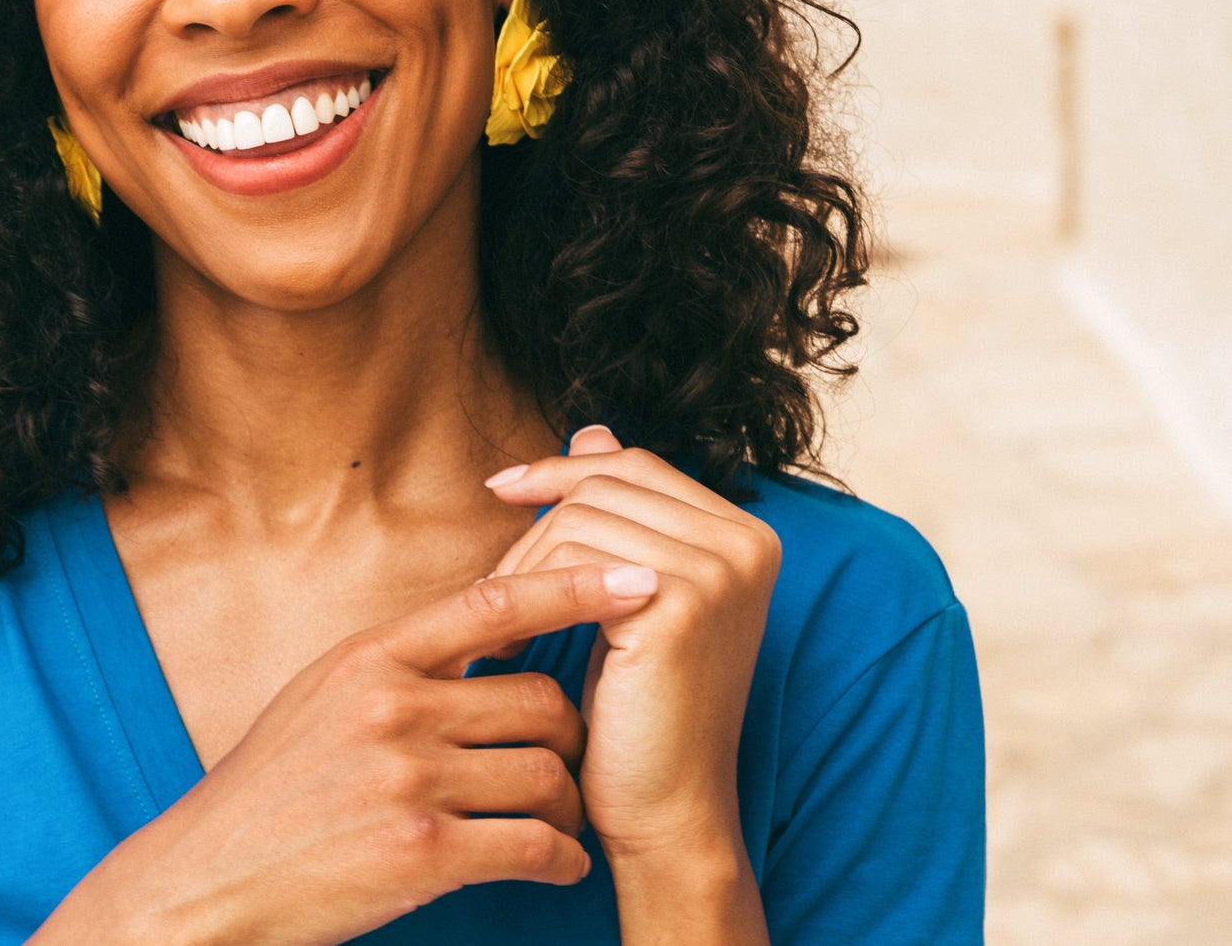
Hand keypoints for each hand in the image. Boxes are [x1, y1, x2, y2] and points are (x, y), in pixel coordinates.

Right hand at [35, 563, 662, 945]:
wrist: (205, 879)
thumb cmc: (274, 783)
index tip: (635, 576)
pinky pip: (531, 845)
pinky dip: (560, 858)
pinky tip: (558, 864)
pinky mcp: (420, 853)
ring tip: (564, 818)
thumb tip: (489, 618)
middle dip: (572, 733)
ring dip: (571, 802)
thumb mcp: (325, 689)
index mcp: (375, 654)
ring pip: (546, 774)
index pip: (496, 603)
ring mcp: (408, 779)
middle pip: (540, 701)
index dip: (574, 585)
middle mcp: (395, 705)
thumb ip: (403, 656)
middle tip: (572, 755)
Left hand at [483, 426, 780, 861]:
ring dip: (523, 569)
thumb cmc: (643, 711)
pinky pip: (571, 562)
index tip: (502, 488)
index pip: (634, 466)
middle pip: (602, 486)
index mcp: (745, 533)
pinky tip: (514, 640)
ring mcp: (719, 570)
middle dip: (534, 529)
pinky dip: (528, 596)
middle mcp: (746, 542)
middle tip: (497, 594)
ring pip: (577, 520)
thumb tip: (590, 428)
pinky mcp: (680, 603)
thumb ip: (622, 512)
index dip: (562, 470)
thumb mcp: (633, 596)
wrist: (667, 814)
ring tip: (507, 626)